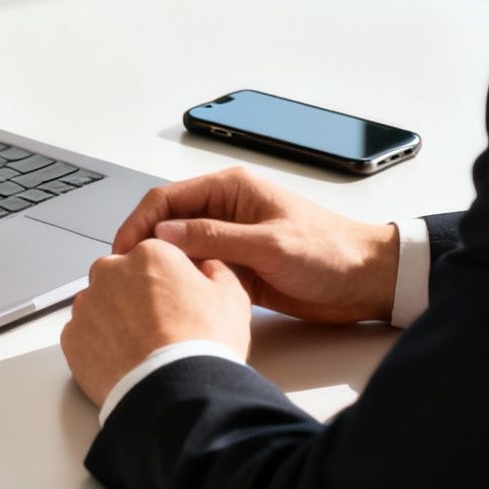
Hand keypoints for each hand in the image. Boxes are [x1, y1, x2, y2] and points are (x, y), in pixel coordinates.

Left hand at [61, 239, 251, 406]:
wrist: (176, 393)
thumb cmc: (202, 346)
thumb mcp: (231, 297)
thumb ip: (215, 270)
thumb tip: (208, 267)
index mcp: (150, 254)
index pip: (155, 257)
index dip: (168, 282)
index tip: (176, 303)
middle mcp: (111, 272)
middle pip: (121, 277)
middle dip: (135, 296)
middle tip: (159, 328)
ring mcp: (87, 305)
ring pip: (99, 305)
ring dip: (115, 320)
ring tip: (142, 348)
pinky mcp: (72, 338)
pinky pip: (84, 335)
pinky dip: (99, 346)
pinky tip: (124, 361)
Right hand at [113, 168, 398, 325]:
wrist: (365, 282)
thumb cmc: (331, 252)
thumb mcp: (269, 243)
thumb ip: (215, 238)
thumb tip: (166, 234)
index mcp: (232, 190)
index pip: (168, 198)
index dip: (140, 222)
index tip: (123, 248)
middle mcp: (227, 212)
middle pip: (168, 224)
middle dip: (144, 245)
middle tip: (125, 273)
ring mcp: (231, 241)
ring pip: (180, 251)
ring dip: (163, 266)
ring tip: (143, 288)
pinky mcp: (238, 268)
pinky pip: (199, 272)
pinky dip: (184, 283)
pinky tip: (174, 298)